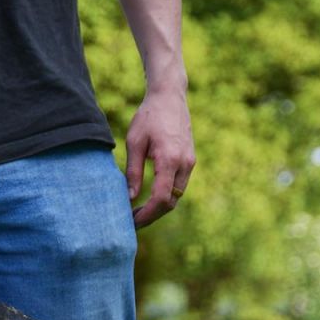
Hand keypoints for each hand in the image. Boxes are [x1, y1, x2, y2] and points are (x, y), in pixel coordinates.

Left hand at [124, 86, 195, 227]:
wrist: (169, 96)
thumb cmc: (149, 116)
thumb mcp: (134, 143)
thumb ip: (133, 172)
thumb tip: (129, 198)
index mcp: (170, 159)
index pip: (161, 198)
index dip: (147, 215)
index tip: (132, 222)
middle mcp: (184, 164)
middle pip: (171, 202)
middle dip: (152, 216)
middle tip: (132, 222)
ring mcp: (189, 163)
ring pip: (176, 196)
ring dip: (159, 208)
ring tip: (138, 212)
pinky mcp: (189, 161)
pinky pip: (178, 186)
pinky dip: (165, 196)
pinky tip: (149, 198)